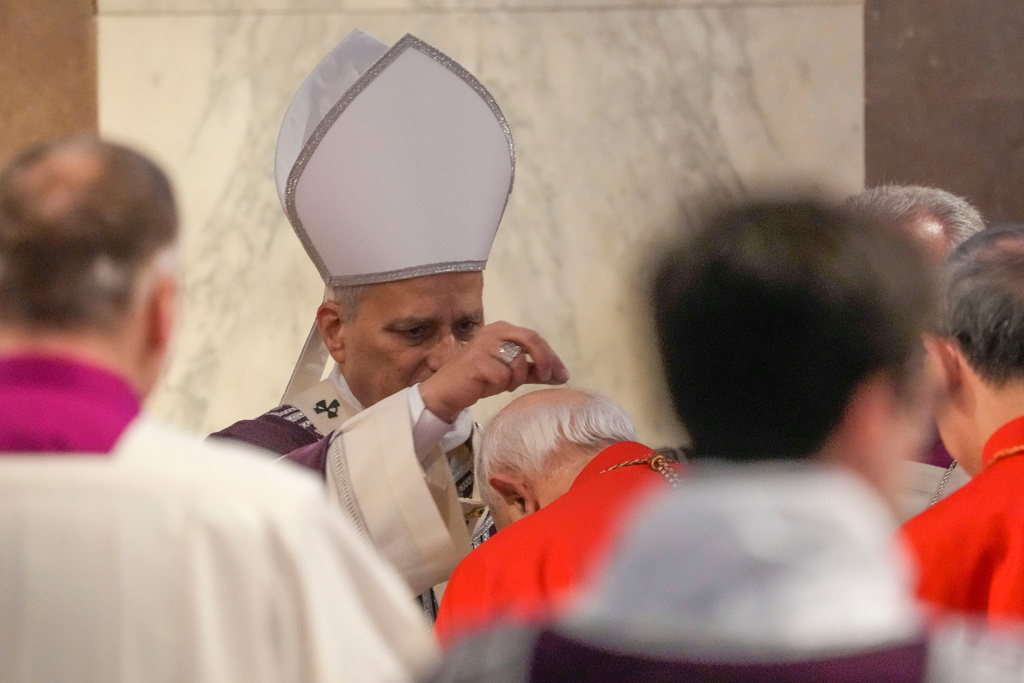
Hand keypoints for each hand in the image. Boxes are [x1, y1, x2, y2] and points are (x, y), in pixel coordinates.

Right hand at [418, 321, 569, 422]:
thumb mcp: (510, 373)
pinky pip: (503, 377)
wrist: (448, 391)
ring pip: (518, 363)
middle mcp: (494, 331)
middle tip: (548, 377)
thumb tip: (561, 376)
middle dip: (545, 361)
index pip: (535, 338)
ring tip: (500, 384)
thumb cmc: (480, 379)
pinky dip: (500, 386)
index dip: (551, 356)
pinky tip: (487, 386)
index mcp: (503, 329)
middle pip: (531, 340)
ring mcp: (484, 344)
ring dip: (515, 380)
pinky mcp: (476, 361)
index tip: (563, 375)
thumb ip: (533, 371)